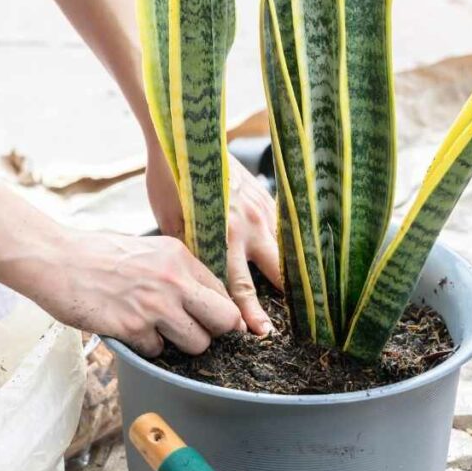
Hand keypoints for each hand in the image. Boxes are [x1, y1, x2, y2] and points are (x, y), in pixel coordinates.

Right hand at [30, 229, 241, 356]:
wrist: (57, 259)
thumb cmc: (97, 254)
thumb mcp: (148, 250)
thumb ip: (175, 271)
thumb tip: (199, 299)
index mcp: (179, 257)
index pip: (223, 293)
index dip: (220, 312)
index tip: (211, 323)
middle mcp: (174, 280)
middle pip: (224, 320)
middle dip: (213, 332)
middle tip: (194, 333)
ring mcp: (156, 305)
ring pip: (197, 343)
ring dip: (180, 345)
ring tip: (157, 332)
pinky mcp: (133, 328)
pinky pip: (157, 351)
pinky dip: (146, 347)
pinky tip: (129, 331)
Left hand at [145, 146, 280, 335]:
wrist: (185, 138)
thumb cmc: (170, 181)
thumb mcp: (171, 224)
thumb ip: (191, 252)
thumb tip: (197, 279)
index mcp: (222, 238)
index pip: (240, 288)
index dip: (251, 314)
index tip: (261, 332)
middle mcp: (248, 227)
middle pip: (277, 274)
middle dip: (287, 299)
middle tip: (295, 319)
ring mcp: (261, 209)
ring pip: (285, 249)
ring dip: (290, 270)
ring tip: (301, 291)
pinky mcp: (266, 194)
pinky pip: (282, 226)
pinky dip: (286, 243)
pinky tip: (289, 255)